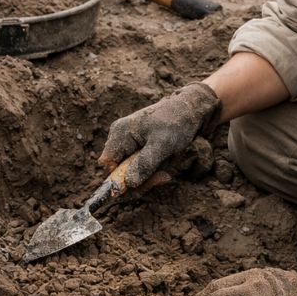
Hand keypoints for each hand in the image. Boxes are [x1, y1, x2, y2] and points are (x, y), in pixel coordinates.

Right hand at [98, 82, 219, 189]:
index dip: (119, 181)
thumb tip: (129, 184)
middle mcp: (118, 139)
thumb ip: (145, 163)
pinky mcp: (136, 150)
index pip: (106, 166)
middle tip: (162, 177)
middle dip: (139, 181)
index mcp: (120, 134)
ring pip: (128, 175)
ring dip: (147, 178)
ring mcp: (126, 145)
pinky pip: (137, 170)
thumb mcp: (163, 144)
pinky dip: (150, 173)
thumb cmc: (177, 122)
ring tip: (165, 171)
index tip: (141, 185)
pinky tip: (163, 167)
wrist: (190, 110)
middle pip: (116, 173)